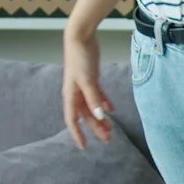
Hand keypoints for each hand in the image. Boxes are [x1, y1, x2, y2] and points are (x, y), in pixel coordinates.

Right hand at [62, 23, 114, 148]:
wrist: (81, 37)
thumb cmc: (80, 58)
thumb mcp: (88, 80)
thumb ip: (94, 98)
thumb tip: (99, 117)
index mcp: (70, 95)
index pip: (72, 120)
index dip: (77, 134)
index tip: (84, 146)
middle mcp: (76, 93)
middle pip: (86, 116)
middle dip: (96, 128)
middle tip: (108, 139)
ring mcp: (84, 86)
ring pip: (92, 107)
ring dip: (101, 118)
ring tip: (112, 128)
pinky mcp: (91, 79)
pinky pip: (97, 96)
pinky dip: (104, 103)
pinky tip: (112, 110)